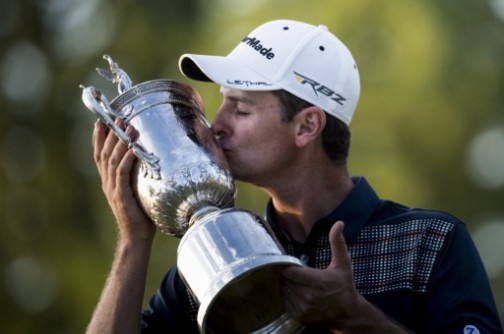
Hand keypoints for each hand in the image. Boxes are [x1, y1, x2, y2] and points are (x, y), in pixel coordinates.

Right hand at [93, 119, 154, 242]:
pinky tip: (133, 148)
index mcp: (109, 181)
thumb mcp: (137, 189)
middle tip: (118, 117)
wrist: (136, 236)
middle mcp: (107, 183)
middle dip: (110, 134)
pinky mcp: (120, 195)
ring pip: (112, 160)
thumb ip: (137, 175)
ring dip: (120, 142)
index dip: (99, 138)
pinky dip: (126, 159)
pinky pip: (122, 173)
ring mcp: (112, 189)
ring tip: (128, 127)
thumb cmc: (141, 213)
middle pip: (104, 153)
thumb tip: (147, 158)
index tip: (101, 121)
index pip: (100, 155)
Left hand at [281, 221, 356, 328]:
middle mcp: (308, 295)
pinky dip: (288, 297)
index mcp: (317, 281)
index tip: (284, 262)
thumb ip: (338, 243)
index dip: (284, 266)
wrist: (349, 315)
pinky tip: (297, 293)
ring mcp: (303, 308)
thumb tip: (339, 223)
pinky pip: (286, 303)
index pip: (289, 272)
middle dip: (286, 275)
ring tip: (296, 282)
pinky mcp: (300, 316)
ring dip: (287, 286)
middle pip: (285, 280)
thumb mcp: (343, 264)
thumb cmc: (344, 287)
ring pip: (284, 291)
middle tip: (292, 271)